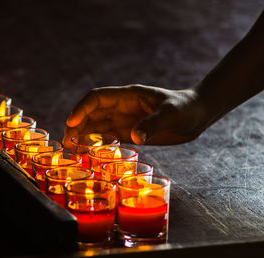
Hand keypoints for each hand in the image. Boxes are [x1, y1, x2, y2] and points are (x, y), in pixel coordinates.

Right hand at [63, 84, 207, 148]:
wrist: (197, 115)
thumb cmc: (186, 108)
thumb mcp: (172, 114)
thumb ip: (153, 123)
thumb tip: (134, 137)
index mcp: (127, 96)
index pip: (97, 98)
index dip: (82, 108)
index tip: (72, 123)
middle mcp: (121, 107)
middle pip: (90, 113)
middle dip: (76, 125)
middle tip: (66, 143)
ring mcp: (124, 120)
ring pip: (95, 126)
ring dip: (82, 136)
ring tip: (71, 150)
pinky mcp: (129, 133)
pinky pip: (106, 138)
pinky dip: (95, 145)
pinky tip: (87, 154)